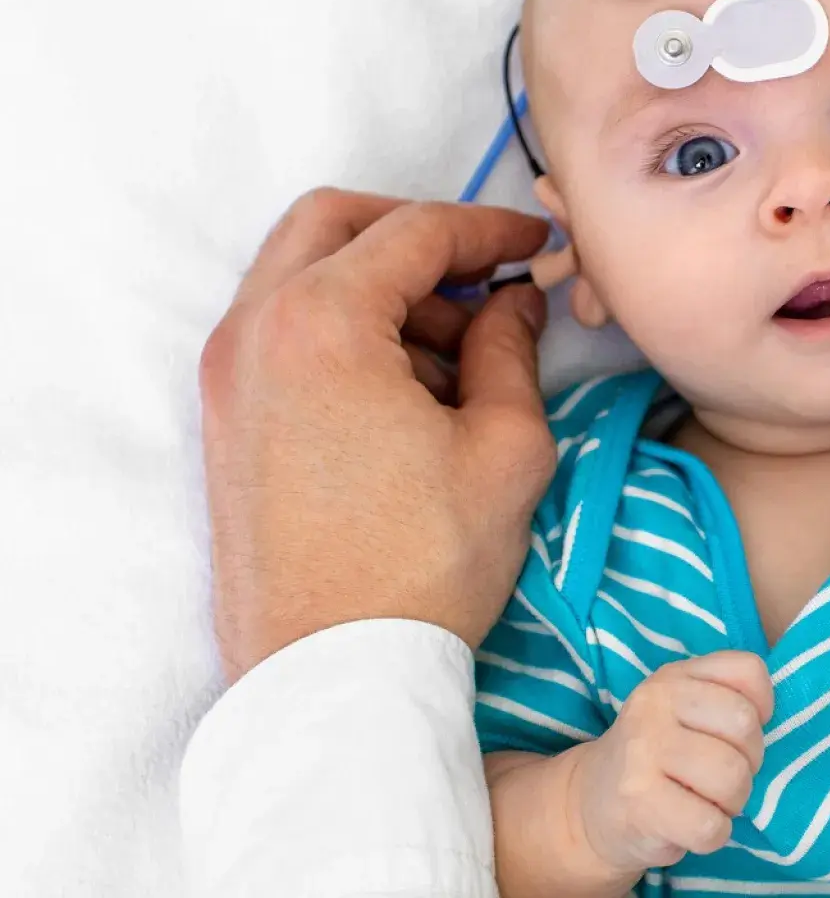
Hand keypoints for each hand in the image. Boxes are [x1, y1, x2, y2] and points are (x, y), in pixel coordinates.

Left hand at [198, 188, 555, 679]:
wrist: (333, 674)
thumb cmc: (421, 565)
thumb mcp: (504, 447)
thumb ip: (510, 351)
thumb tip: (511, 304)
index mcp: (320, 322)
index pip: (413, 232)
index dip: (488, 230)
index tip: (534, 245)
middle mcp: (253, 332)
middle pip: (333, 224)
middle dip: (415, 235)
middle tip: (483, 274)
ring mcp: (227, 377)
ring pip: (300, 275)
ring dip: (378, 285)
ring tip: (457, 352)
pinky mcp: (226, 422)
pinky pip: (283, 332)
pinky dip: (343, 329)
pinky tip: (407, 389)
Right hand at [573, 653, 775, 872]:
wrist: (592, 805)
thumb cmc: (659, 757)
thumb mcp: (685, 709)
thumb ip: (727, 698)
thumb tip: (772, 721)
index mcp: (674, 677)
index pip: (748, 670)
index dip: (760, 707)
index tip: (736, 733)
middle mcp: (655, 704)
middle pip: (746, 727)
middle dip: (749, 761)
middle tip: (721, 776)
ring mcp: (643, 751)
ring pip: (733, 776)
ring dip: (732, 802)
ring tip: (707, 802)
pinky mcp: (639, 802)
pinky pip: (711, 826)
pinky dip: (712, 835)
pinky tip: (689, 826)